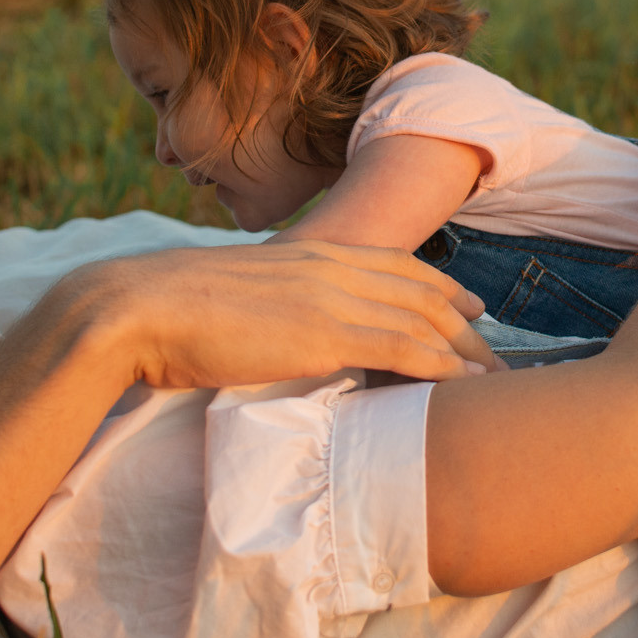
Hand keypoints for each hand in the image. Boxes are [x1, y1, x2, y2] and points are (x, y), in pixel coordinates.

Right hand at [77, 240, 495, 388]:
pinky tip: (464, 385)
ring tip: (499, 381)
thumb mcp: (235, 295)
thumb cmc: (168, 309)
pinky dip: (442, 365)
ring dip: (468, 352)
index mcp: (310, 253)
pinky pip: (403, 348)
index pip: (396, 264)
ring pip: (424, 320)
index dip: (441, 284)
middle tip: (500, 352)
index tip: (471, 305)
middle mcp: (330, 266)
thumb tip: (276, 326)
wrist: (136, 307)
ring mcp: (330, 297)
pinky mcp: (323, 334)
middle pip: (424, 291)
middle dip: (468, 323)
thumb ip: (272, 303)